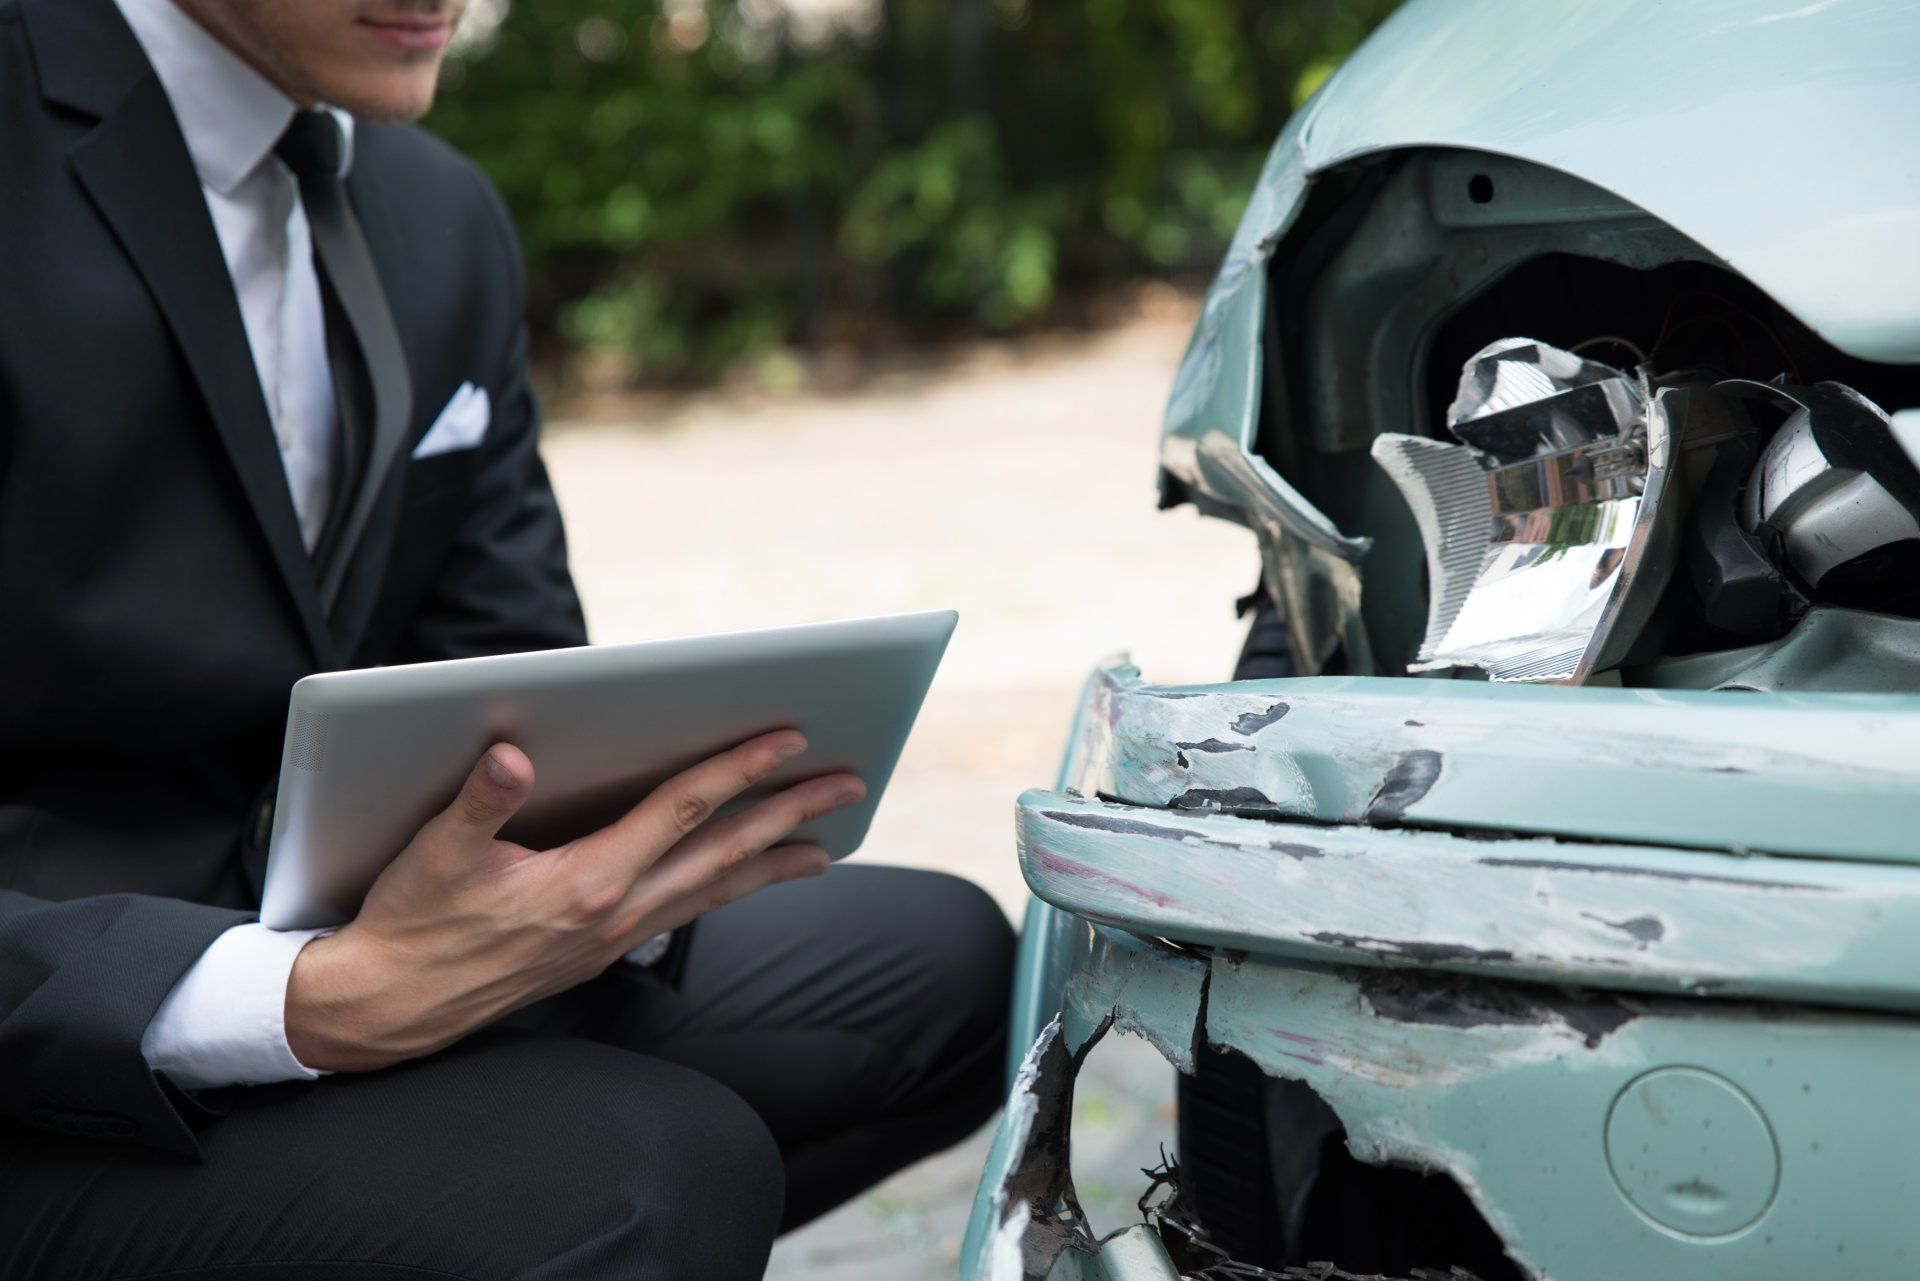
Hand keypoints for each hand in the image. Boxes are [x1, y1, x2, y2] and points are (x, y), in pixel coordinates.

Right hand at [284, 730, 860, 1071]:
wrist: (389, 1010)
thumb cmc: (410, 924)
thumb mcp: (433, 855)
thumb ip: (479, 802)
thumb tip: (513, 754)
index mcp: (585, 881)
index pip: (681, 811)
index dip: (736, 770)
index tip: (788, 740)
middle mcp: (616, 913)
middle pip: (723, 853)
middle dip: (789, 814)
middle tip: (848, 783)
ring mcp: (615, 938)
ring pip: (713, 891)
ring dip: (773, 860)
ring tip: (825, 843)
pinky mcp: (602, 951)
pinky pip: (686, 912)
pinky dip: (727, 891)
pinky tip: (742, 879)